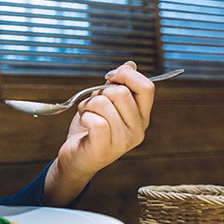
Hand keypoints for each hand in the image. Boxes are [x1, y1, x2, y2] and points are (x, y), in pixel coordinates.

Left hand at [44, 61, 155, 205]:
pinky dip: (84, 116)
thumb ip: (120, 85)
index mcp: (142, 116)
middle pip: (121, 92)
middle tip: (93, 104)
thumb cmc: (91, 129)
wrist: (76, 158)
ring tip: (86, 114)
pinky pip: (96, 121)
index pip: (147, 87)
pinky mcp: (104, 149)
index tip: (111, 77)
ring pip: (104, 103)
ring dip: (88, 104)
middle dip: (100, 92)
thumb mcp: (107, 103)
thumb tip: (130, 65)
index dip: (127, 75)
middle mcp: (138, 130)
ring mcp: (123, 141)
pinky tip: (84, 122)